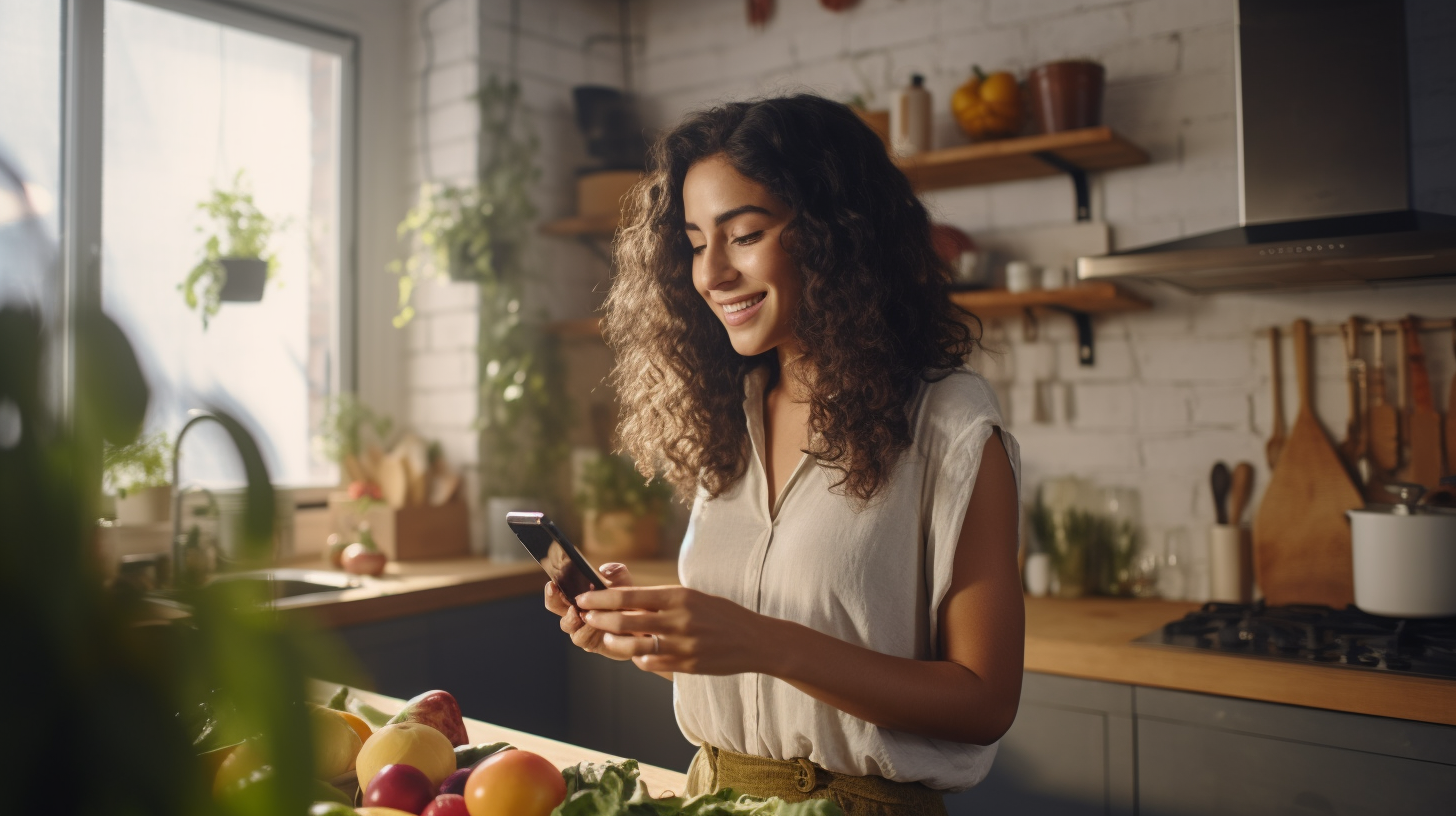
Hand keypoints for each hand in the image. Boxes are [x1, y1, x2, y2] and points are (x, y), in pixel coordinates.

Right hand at [542, 563, 648, 659]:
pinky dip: (594, 634)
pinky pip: (590, 643)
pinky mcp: (599, 646)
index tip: (552, 585)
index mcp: (577, 604)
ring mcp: (587, 635)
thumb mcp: (623, 584)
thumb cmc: (627, 602)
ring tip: (584, 615)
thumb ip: (616, 574)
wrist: (644, 624)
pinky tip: (602, 627)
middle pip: (562, 619)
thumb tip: (605, 569)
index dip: (551, 594)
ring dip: (580, 624)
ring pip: (575, 634)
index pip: (556, 600)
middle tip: (570, 605)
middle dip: (562, 612)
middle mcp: (578, 621)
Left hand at [575, 586, 778, 675]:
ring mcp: (682, 644)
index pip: (630, 595)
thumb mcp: (693, 598)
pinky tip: (635, 654)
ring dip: (615, 641)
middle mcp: (678, 618)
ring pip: (634, 645)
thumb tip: (626, 600)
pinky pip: (651, 663)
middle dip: (600, 618)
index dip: (602, 598)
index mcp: (679, 596)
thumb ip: (662, 600)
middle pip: (626, 619)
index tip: (585, 598)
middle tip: (585, 616)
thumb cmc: (721, 615)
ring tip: (606, 638)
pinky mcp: (686, 664)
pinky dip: (639, 659)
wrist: (755, 640)